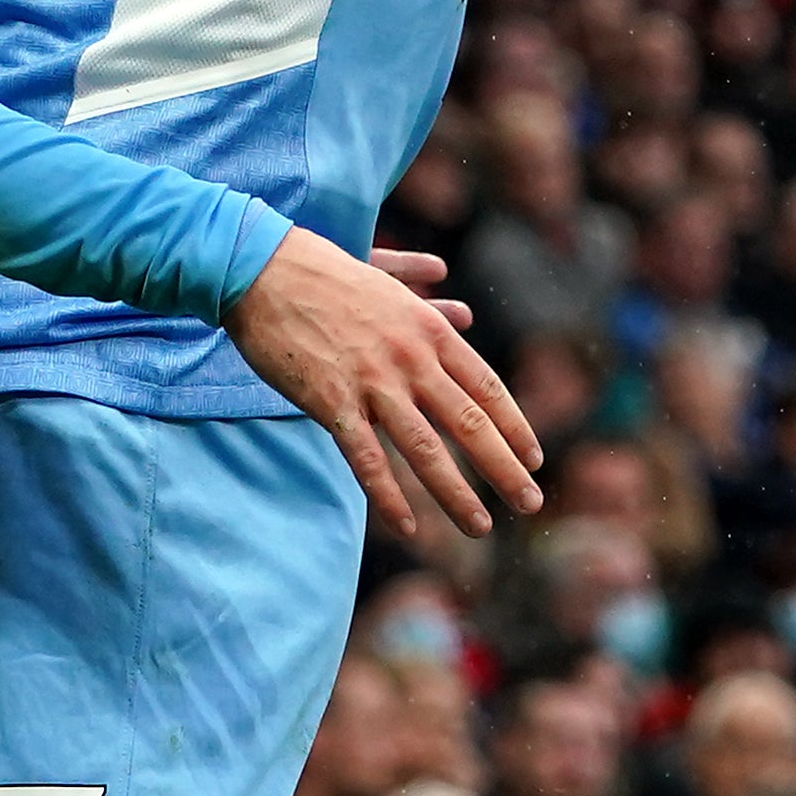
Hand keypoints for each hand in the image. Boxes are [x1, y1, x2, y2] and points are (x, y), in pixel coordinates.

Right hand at [225, 227, 542, 539]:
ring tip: (480, 527)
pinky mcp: (331, 401)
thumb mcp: (388, 285)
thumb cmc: (324, 274)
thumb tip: (466, 314)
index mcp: (428, 330)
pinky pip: (367, 458)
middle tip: (530, 503)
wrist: (262, 268)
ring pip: (426, 449)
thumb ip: (428, 306)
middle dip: (504, 470)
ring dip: (456, 495)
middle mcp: (410, 358)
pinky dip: (389, 496)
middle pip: (470, 424)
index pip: (486, 388)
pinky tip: (407, 526)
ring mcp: (371, 381)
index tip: (533, 459)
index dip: (515, 428)